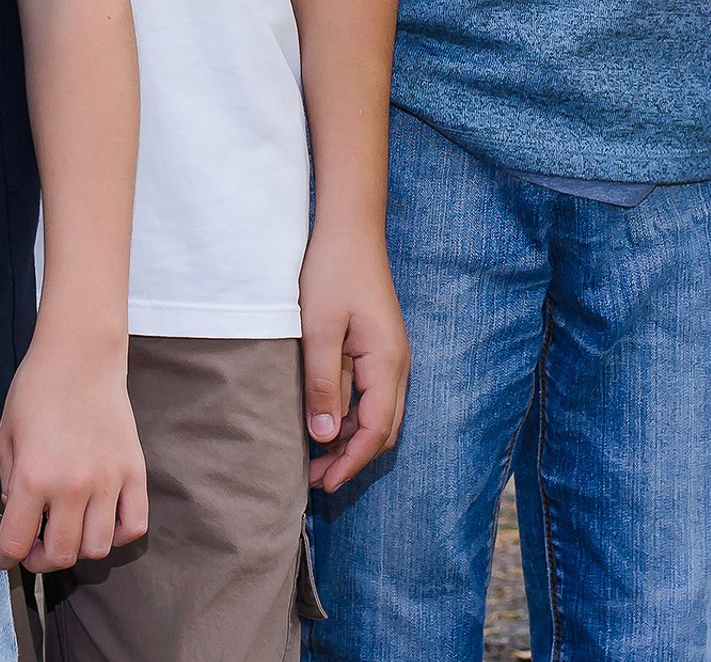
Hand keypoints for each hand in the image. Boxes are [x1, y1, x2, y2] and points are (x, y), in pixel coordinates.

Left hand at [0, 331, 146, 573]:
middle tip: (32, 542)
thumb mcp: (6, 435)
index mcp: (33, 477)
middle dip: (39, 559)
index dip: (1, 558)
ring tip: (67, 529)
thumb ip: (7, 482)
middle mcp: (72, 486)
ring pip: (97, 548)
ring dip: (78, 549)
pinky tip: (102, 520)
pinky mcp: (133, 471)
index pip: (15, 544)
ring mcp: (107, 480)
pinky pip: (134, 525)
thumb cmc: (37, 388)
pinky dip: (118, 534)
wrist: (81, 354)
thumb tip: (17, 516)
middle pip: (59, 556)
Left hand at [299, 215, 408, 492]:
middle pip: (382, 430)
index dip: (350, 464)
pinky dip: (350, 414)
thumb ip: (323, 385)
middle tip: (313, 477)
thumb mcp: (319, 329)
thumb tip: (324, 439)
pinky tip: (323, 415)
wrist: (350, 225)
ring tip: (312, 453)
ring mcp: (390, 355)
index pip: (375, 433)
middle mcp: (397, 365)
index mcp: (387, 364)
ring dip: (349, 437)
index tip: (322, 484)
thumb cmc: (332, 272)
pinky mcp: (378, 345)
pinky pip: (371, 393)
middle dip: (350, 458)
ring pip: (377, 413)